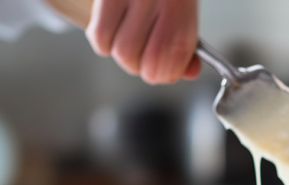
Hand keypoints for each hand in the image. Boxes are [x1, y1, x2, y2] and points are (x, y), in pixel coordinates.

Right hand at [85, 0, 200, 84]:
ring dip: (123, 55)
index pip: (171, 58)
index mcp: (181, 5)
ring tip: (129, 40)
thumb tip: (189, 71)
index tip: (163, 71)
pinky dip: (104, 41)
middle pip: (145, 61)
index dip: (165, 73)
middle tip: (144, 58)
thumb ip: (188, 45)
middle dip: (142, 67)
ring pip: (121, 52)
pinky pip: (100, 36)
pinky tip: (112, 30)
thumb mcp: (185, 11)